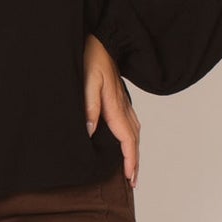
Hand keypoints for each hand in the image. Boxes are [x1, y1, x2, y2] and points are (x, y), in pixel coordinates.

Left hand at [84, 33, 139, 185]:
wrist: (103, 40)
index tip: (130, 177)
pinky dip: (131, 138)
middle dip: (135, 162)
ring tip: (132, 167)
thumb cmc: (92, 59)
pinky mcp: (120, 98)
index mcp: (116, 107)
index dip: (130, 160)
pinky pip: (130, 123)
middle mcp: (123, 107)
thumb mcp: (86, 82)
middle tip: (133, 181)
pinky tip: (126, 141)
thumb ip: (89, 107)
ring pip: (134, 132)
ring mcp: (124, 103)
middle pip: (134, 140)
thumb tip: (91, 132)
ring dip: (134, 151)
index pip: (127, 140)